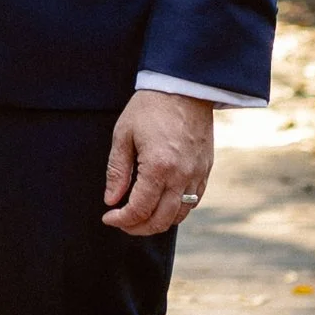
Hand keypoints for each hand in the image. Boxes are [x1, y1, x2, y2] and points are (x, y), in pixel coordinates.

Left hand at [102, 89, 215, 235]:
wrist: (184, 87)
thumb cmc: (150, 107)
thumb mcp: (124, 135)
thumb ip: (117, 171)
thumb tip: (111, 200)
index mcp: (158, 167)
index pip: (139, 209)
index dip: (121, 219)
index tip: (108, 217)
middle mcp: (181, 175)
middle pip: (161, 220)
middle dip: (138, 227)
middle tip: (122, 222)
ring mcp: (197, 174)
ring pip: (179, 215)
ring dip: (158, 222)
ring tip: (140, 216)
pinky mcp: (206, 169)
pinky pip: (194, 201)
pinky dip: (177, 210)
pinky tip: (162, 203)